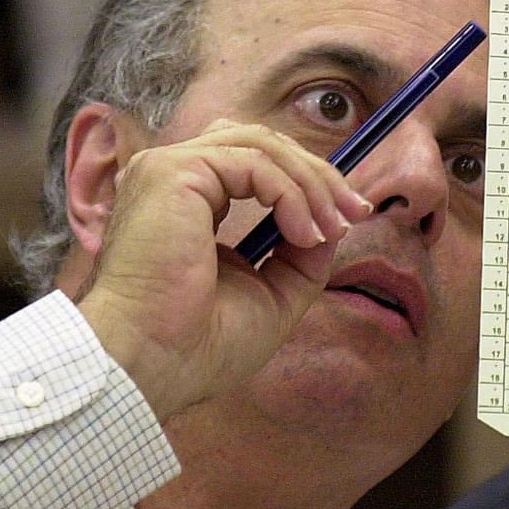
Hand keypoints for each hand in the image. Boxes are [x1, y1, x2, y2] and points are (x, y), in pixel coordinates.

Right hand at [77, 119, 372, 421]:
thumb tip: (334, 225)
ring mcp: (168, 170)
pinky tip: (304, 234)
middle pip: (261, 142)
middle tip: (357, 211)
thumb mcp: (272, 295)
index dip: (307, 179)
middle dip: (318, 175)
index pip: (253, 161)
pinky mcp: (173, 172)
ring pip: (261, 144)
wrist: (151, 366)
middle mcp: (172, 178)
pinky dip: (290, 193)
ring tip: (330, 229)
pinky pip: (253, 162)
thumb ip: (302, 257)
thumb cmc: (197, 345)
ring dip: (310, 184)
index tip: (352, 214)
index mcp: (186, 202)